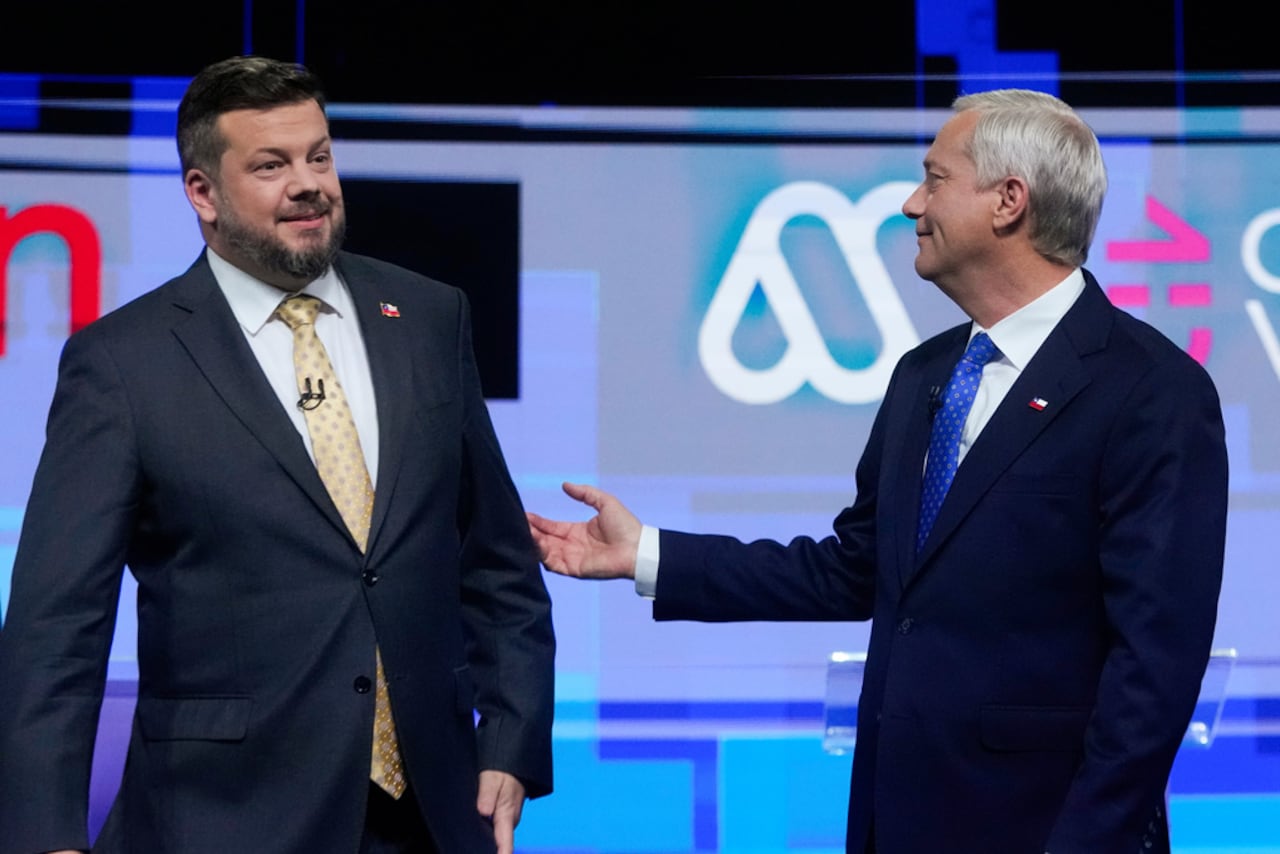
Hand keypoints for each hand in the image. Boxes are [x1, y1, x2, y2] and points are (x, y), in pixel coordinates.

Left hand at [476, 769, 525, 853]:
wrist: (513, 765)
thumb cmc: (502, 771)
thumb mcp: (492, 778)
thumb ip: (487, 794)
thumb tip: (483, 812)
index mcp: (507, 815)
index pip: (506, 843)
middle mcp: (509, 822)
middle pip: (498, 844)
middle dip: (486, 849)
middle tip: (468, 849)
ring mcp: (506, 821)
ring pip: (495, 837)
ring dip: (484, 841)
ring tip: (469, 844)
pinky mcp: (503, 818)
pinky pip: (494, 830)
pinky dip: (485, 833)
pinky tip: (474, 834)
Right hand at [527, 482, 641, 579]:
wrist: (637, 547)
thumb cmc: (625, 526)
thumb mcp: (604, 502)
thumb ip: (585, 493)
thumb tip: (565, 485)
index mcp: (577, 532)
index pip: (552, 527)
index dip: (538, 522)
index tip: (525, 515)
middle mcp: (572, 546)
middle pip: (545, 539)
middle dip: (531, 531)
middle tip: (518, 522)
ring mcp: (572, 558)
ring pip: (545, 552)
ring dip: (533, 542)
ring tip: (523, 530)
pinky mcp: (574, 569)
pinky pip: (553, 563)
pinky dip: (542, 554)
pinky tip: (536, 542)